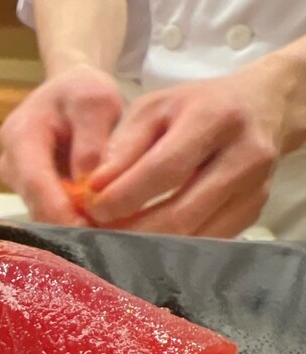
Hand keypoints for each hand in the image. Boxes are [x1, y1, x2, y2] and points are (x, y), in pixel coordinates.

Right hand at [0, 64, 123, 224]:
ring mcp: (17, 181)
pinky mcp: (29, 193)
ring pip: (41, 213)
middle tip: (103, 238)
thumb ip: (93, 138)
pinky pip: (48, 213)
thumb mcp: (96, 101)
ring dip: (70, 224)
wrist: (68, 94)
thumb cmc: (82, 93)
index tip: (85, 228)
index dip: (57, 208)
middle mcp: (10, 162)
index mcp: (20, 135)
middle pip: (34, 203)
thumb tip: (88, 181)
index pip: (34, 181)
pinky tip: (96, 223)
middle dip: (66, 222)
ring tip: (104, 231)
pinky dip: (71, 220)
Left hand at [84, 62, 291, 236]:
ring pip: (193, 237)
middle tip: (100, 232)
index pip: (163, 171)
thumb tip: (95, 189)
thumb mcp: (153, 109)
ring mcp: (255, 188)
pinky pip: (205, 242)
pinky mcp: (255, 211)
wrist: (260, 106)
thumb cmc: (193, 106)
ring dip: (148, 246)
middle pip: (179, 214)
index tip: (93, 209)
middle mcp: (244, 155)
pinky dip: (171, 247)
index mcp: (213, 118)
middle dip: (131, 231)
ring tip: (118, 237)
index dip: (123, 197)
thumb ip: (122, 146)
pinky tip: (147, 239)